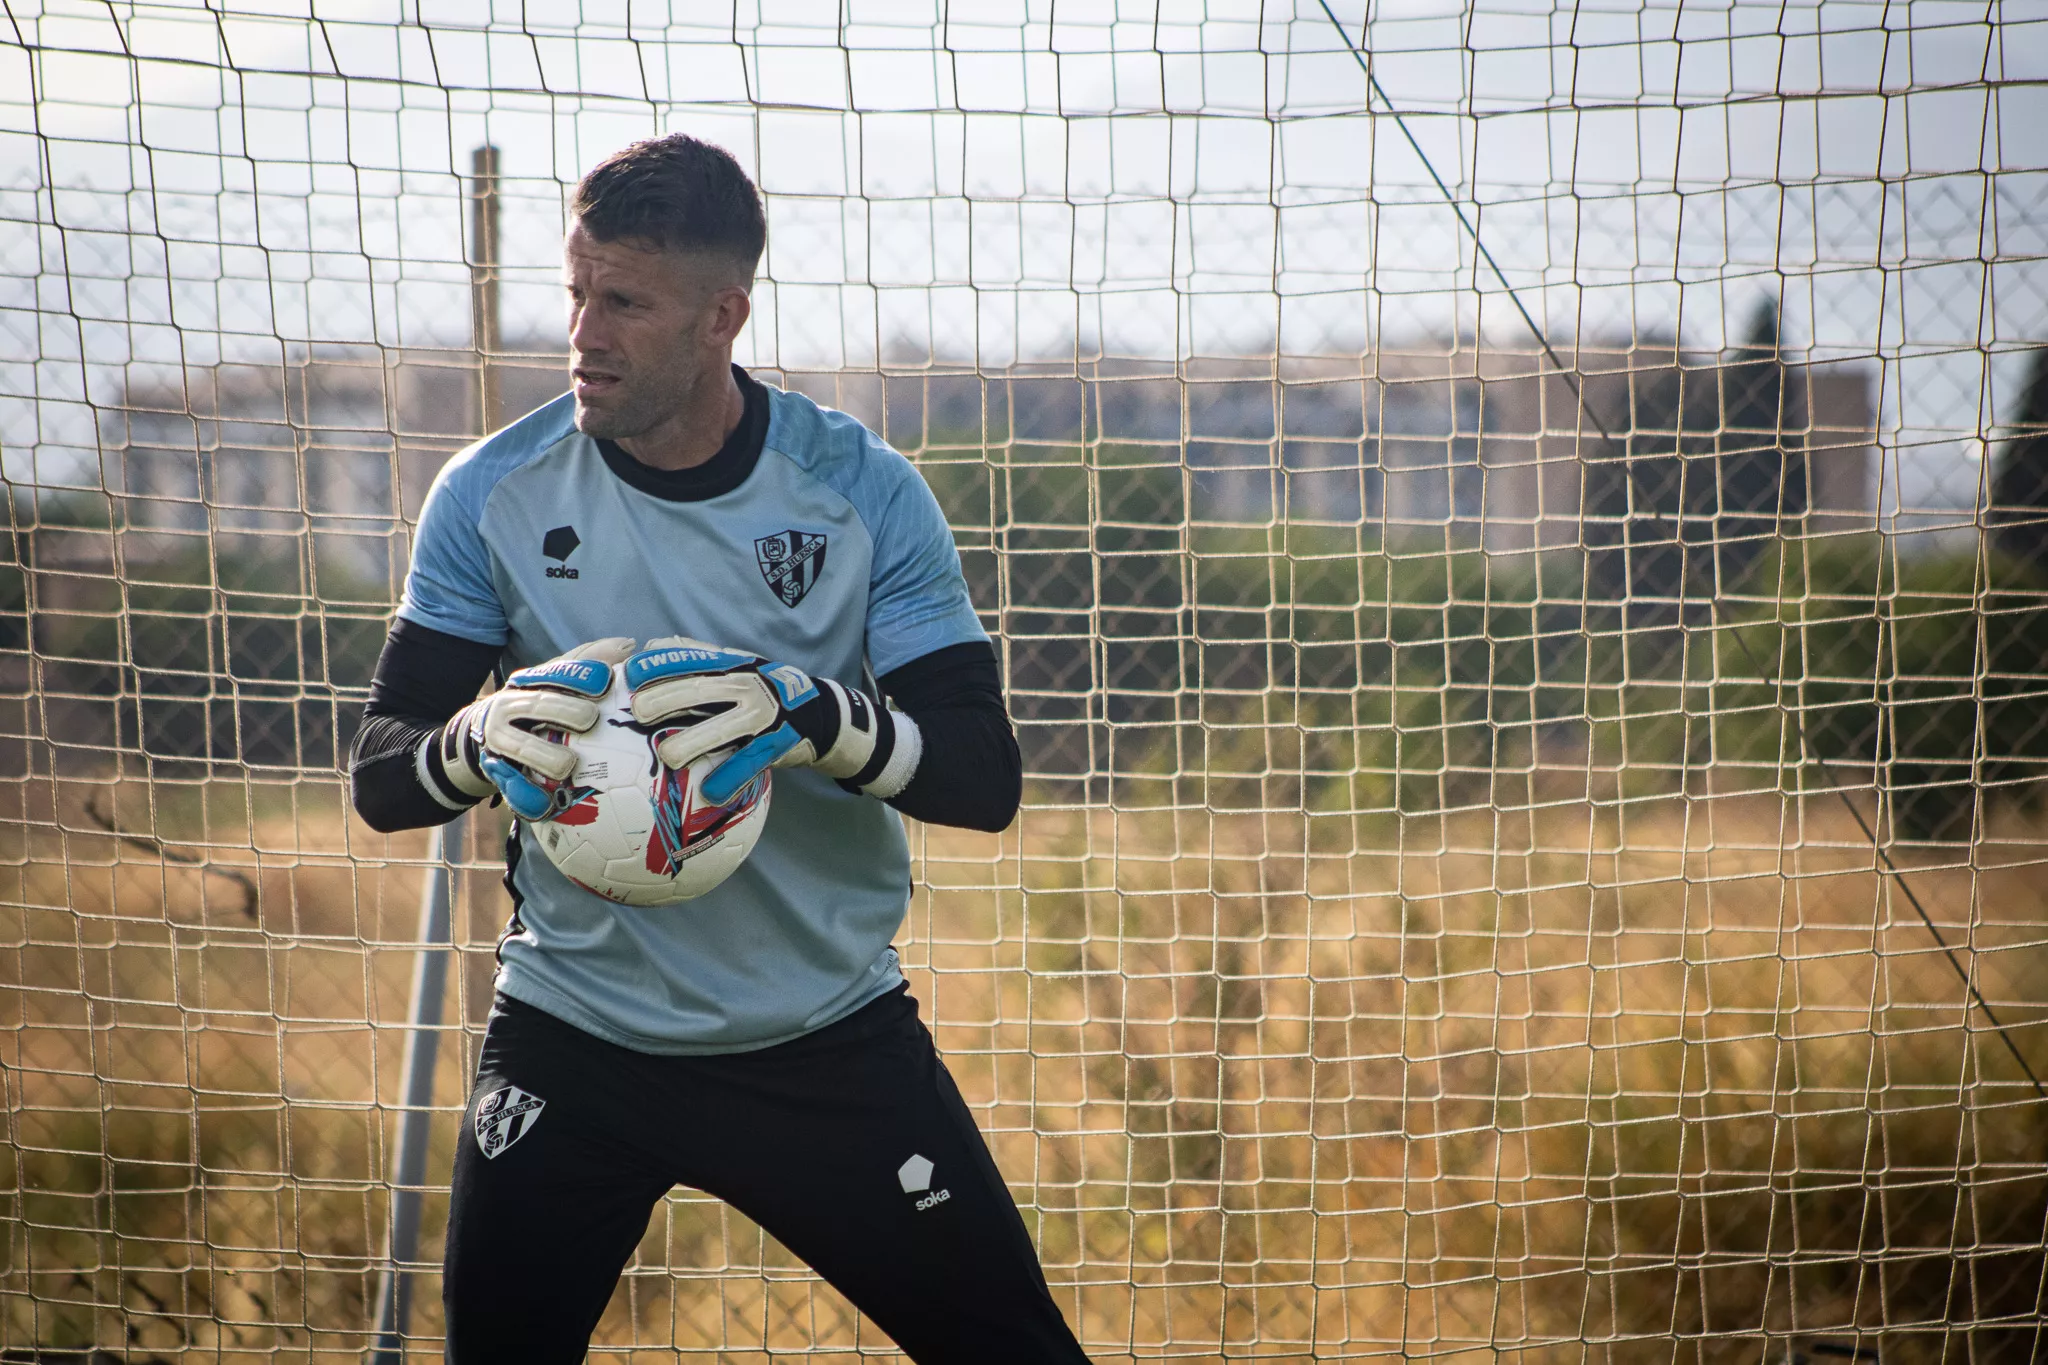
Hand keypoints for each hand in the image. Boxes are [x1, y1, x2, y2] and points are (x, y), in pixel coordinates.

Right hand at [424, 638, 635, 819]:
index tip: (604, 681)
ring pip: (521, 746)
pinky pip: (511, 785)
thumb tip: (628, 645)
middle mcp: (511, 707)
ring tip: (569, 764)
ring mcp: (500, 741)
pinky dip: (527, 795)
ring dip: (544, 755)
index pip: (554, 674)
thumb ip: (588, 666)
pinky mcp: (497, 772)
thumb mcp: (555, 683)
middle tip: (590, 719)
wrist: (482, 739)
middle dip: (563, 711)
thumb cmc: (536, 708)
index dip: (578, 677)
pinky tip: (545, 804)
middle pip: (538, 706)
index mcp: (529, 683)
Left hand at [622, 637, 899, 803]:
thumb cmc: (764, 690)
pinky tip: (710, 791)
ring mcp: (761, 716)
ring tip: (667, 756)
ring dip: (690, 743)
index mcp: (730, 665)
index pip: (688, 659)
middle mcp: (744, 686)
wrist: (819, 712)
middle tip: (636, 714)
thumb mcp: (737, 664)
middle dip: (662, 701)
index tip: (631, 674)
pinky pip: (748, 763)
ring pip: (720, 729)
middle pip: (697, 692)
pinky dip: (729, 778)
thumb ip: (698, 655)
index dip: (657, 666)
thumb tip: (653, 645)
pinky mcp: (776, 744)